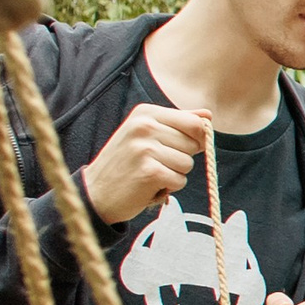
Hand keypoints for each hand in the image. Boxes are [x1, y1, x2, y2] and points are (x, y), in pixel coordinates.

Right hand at [80, 104, 210, 225]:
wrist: (96, 192)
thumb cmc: (126, 162)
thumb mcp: (147, 133)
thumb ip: (178, 122)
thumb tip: (208, 114)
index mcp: (146, 113)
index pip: (194, 122)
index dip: (196, 139)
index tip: (179, 147)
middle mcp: (144, 126)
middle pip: (193, 144)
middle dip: (181, 157)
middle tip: (155, 162)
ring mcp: (145, 148)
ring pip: (188, 163)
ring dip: (175, 173)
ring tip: (151, 172)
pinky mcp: (149, 172)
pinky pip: (180, 180)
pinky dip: (169, 187)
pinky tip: (149, 184)